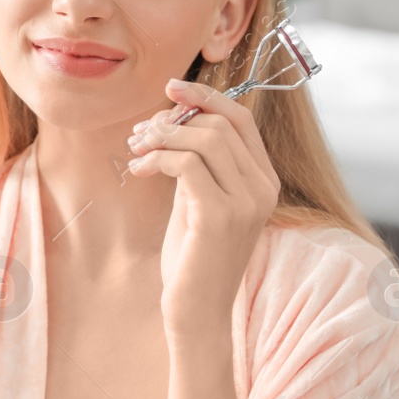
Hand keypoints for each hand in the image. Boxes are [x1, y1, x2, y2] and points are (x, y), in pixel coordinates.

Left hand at [125, 78, 280, 336]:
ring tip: (135, 149)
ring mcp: (246, 202)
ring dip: (161, 136)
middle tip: (139, 133)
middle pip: (221, 123)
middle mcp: (263, 188)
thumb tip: (173, 118)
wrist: (197, 311)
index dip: (206, 97)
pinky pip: (186, 164)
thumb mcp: (197, 199)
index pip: (241, 119)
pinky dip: (156, 158)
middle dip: (174, 119)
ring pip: (204, 139)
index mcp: (263, 180)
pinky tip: (137, 170)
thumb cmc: (193, 256)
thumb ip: (196, 163)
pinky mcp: (220, 216)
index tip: (171, 88)